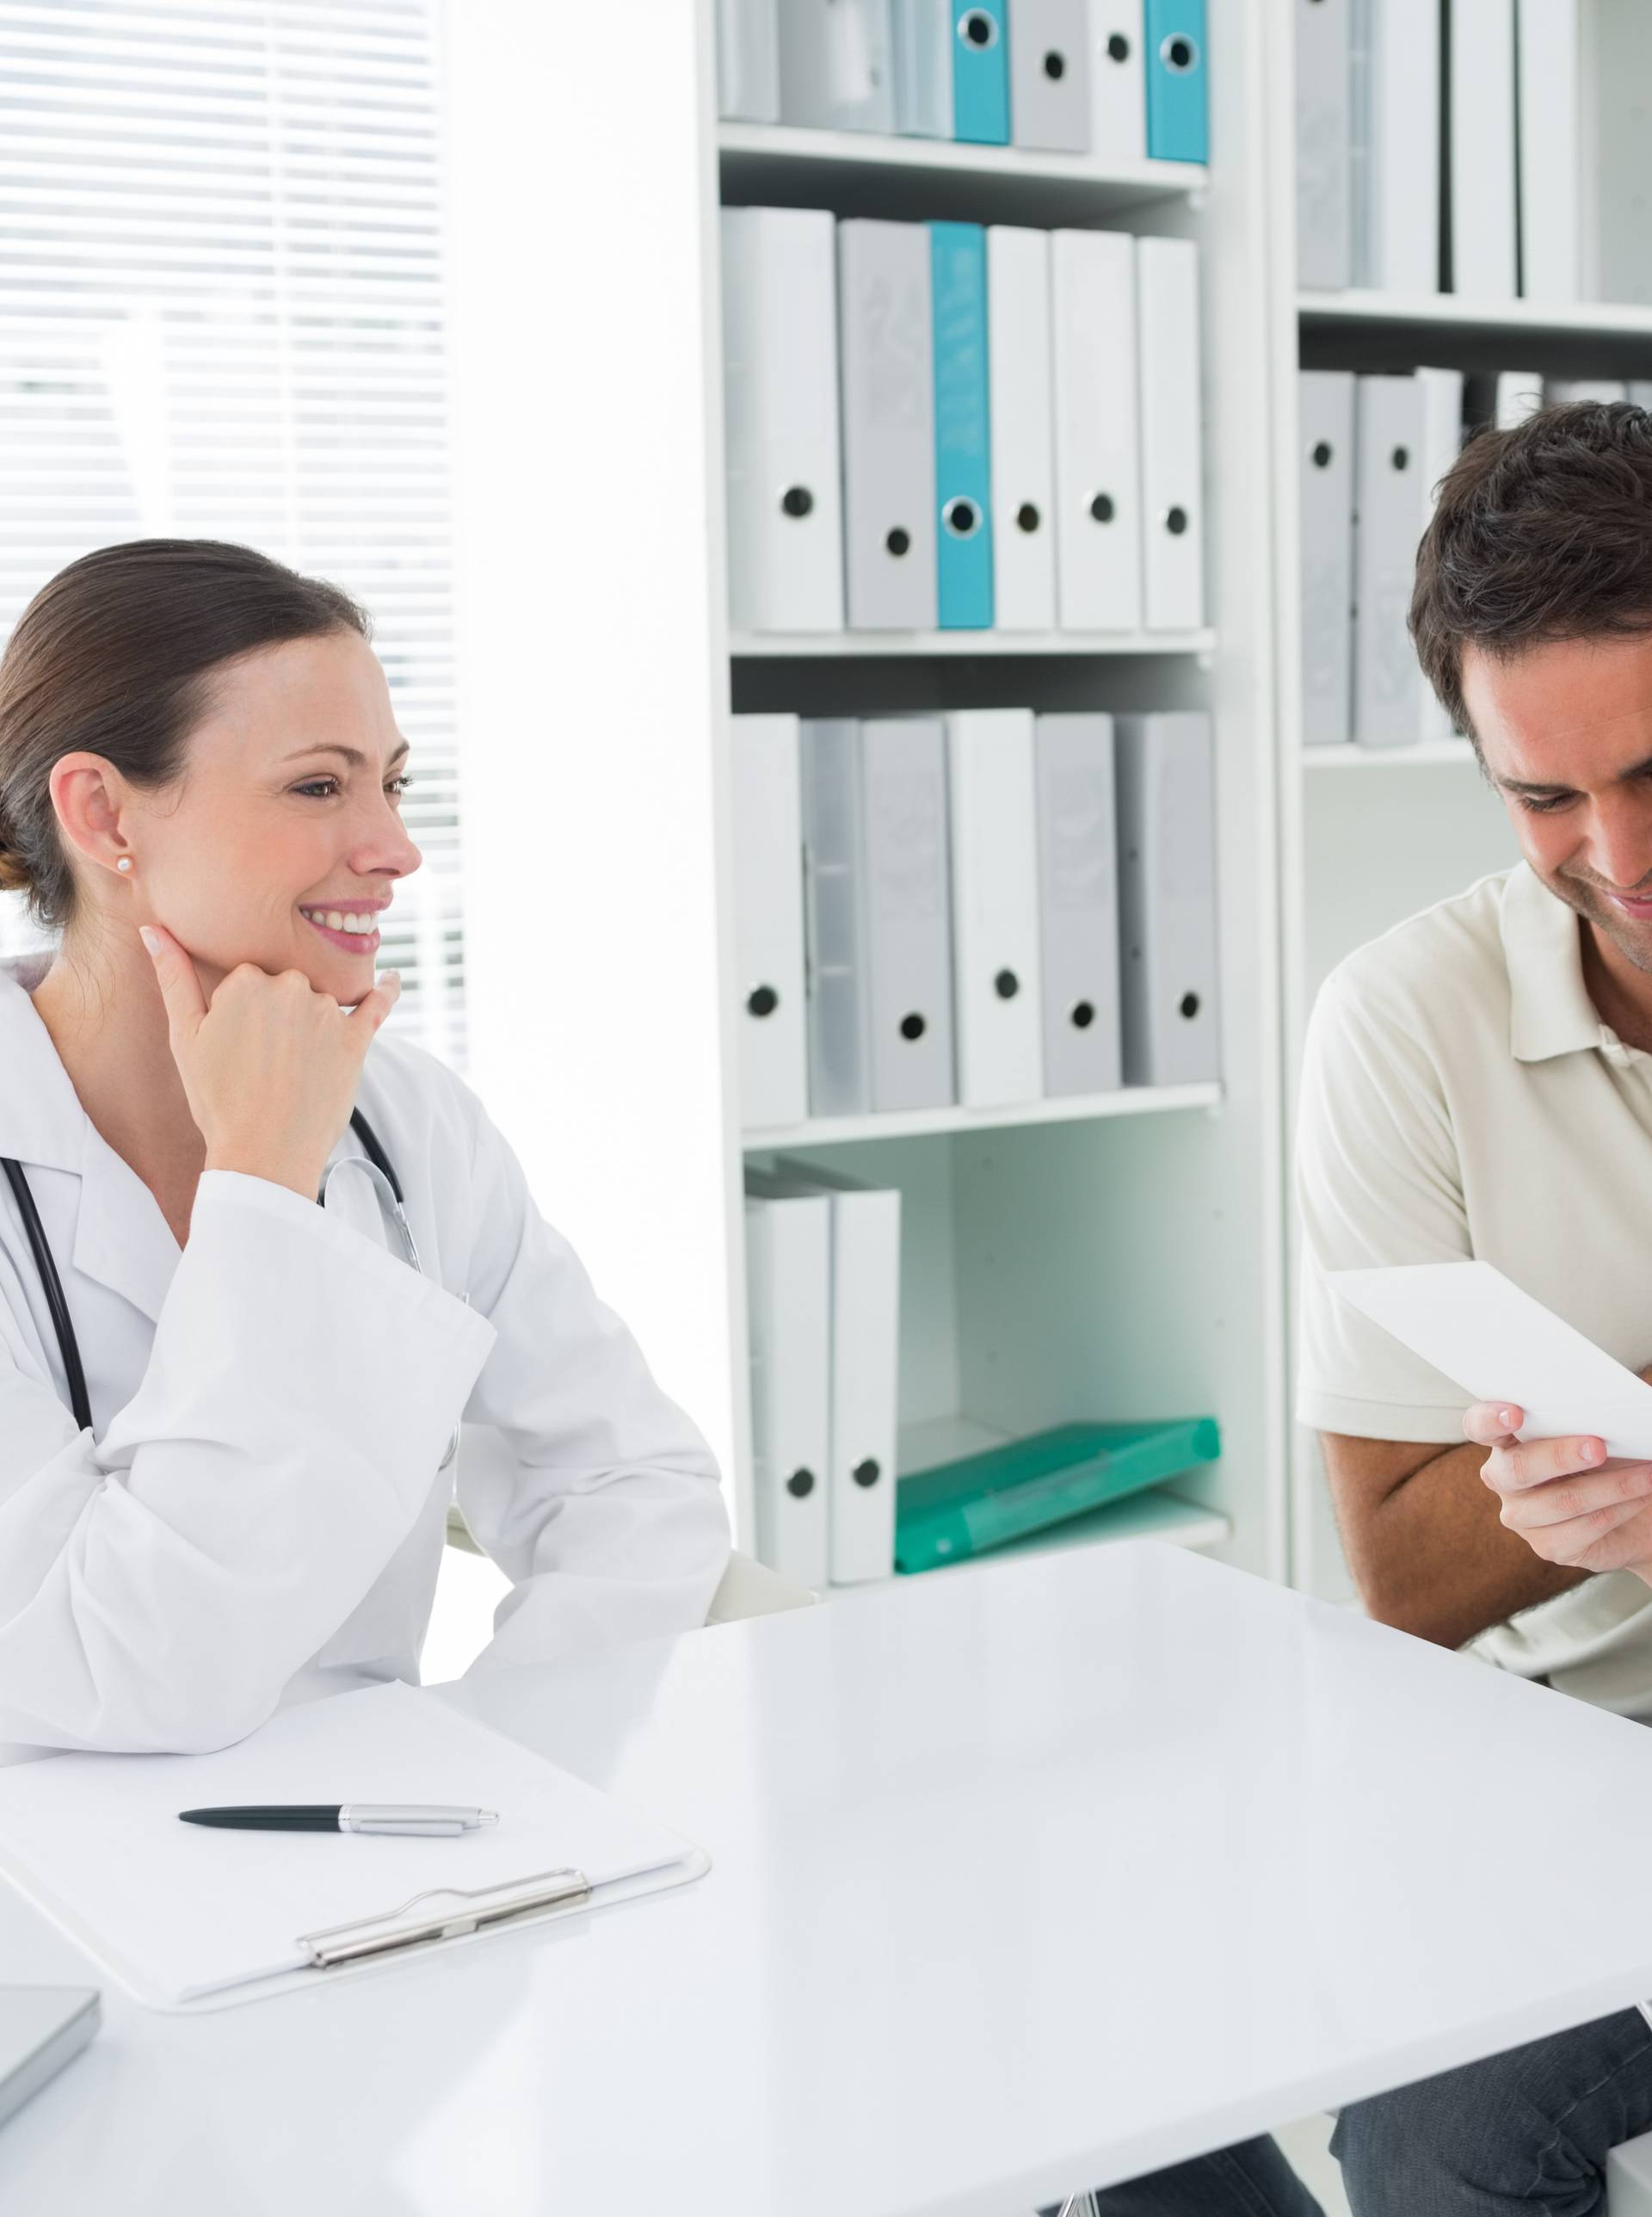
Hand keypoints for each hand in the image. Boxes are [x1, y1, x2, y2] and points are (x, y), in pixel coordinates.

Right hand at [140, 925, 400, 1202]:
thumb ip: (173, 977)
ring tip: (293, 1069)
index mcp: (245, 980)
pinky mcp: (357, 1040)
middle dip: (278, 1015)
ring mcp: (327, 1012)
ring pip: (320, 1001)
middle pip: (286, 985)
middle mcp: (290, 985)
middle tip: (263, 1062)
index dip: (242, 1012)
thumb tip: (152, 928)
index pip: (249, 978)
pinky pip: (377, 1004)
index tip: (236, 1044)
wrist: (264, 1154)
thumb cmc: (218, 1099)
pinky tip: (392, 979)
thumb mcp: (185, 1037)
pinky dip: (387, 991)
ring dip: (313, 1023)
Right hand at [1466, 1401, 1651, 1579]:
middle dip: (1560, 1456)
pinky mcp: (1547, 1547)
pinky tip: (1636, 1500)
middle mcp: (1505, 1479)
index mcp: (1507, 1441)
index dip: (1489, 1419)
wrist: (1637, 1511)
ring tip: (1644, 1474)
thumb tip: (1606, 1409)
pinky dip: (1617, 1510)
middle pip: (1517, 1468)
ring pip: (1560, 1501)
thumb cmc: (1612, 1461)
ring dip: (1611, 1486)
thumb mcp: (1598, 1432)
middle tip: (1599, 1447)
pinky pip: (1581, 1529)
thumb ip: (1587, 1418)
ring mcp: (1522, 1516)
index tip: (1516, 1414)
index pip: (1479, 1426)